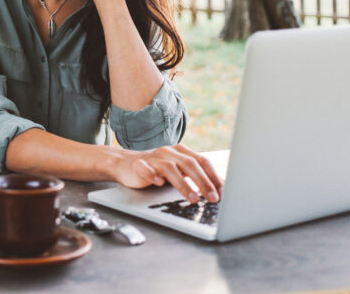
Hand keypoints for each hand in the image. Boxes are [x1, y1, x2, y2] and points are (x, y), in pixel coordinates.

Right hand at [108, 144, 223, 202]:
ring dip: (183, 184)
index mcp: (181, 152)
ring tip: (193, 198)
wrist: (125, 164)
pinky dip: (153, 175)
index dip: (213, 176)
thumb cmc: (156, 170)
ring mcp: (153, 157)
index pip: (202, 161)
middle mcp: (168, 152)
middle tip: (212, 198)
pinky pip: (146, 168)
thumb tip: (220, 190)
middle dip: (203, 182)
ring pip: (170, 167)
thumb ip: (195, 176)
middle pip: (189, 164)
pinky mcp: (138, 164)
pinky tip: (159, 183)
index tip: (223, 192)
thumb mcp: (178, 171)